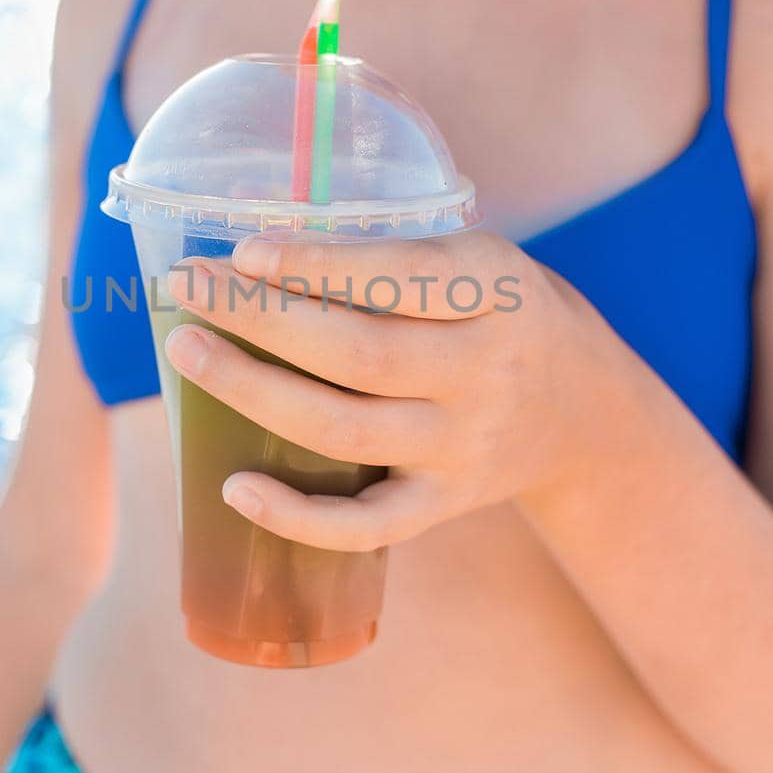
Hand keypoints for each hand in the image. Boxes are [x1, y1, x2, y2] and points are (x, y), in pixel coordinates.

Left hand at [160, 230, 648, 550]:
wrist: (585, 412)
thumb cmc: (500, 316)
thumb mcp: (477, 262)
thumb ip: (390, 256)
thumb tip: (252, 247)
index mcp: (495, 295)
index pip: (397, 278)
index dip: (315, 265)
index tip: (242, 251)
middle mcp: (483, 374)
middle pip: (358, 352)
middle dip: (261, 319)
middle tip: (188, 289)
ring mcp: (462, 448)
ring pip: (346, 430)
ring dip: (254, 392)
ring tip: (187, 354)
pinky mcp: (444, 505)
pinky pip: (366, 525)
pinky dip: (296, 516)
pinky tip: (233, 488)